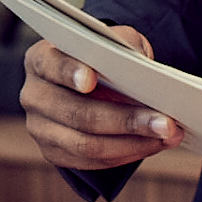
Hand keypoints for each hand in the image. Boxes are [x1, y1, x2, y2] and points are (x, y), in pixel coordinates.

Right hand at [21, 26, 184, 170]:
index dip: (70, 72)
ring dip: (133, 143)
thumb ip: (124, 46)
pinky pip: (91, 161)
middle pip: (77, 113)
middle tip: (167, 122)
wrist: (87, 79)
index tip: (92, 79)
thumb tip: (145, 69)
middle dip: (126, 120)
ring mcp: (40, 128)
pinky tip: (153, 145)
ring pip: (86, 144)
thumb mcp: (114, 40)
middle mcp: (33, 95)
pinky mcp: (54, 152)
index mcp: (41, 59)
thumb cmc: (103, 55)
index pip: (52, 65)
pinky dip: (126, 155)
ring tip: (168, 136)